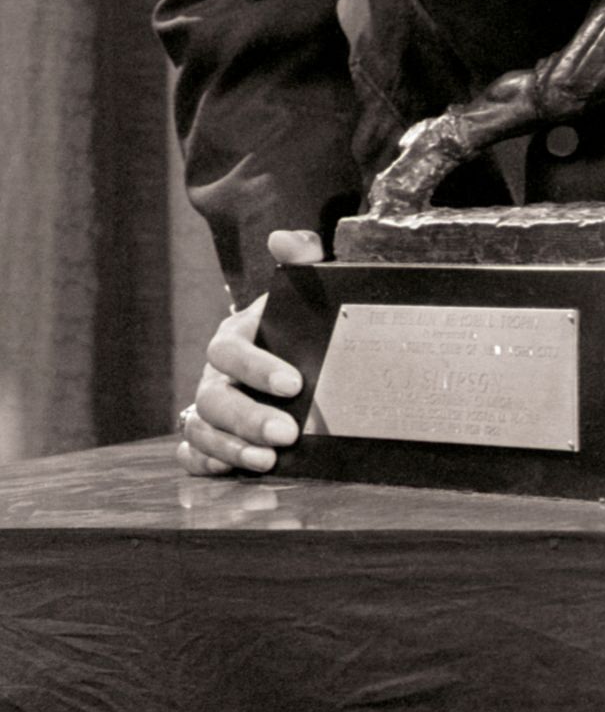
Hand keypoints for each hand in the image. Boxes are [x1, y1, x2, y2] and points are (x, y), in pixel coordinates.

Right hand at [177, 229, 322, 477]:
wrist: (294, 351)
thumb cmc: (298, 321)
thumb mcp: (306, 287)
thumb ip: (303, 258)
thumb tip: (285, 239)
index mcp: (234, 334)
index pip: (230, 349)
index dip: (256, 367)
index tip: (294, 384)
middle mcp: (214, 372)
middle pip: (213, 398)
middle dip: (248, 418)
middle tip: (286, 434)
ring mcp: (207, 405)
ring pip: (201, 428)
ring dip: (231, 448)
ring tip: (269, 461)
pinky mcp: (208, 435)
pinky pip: (191, 452)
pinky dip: (204, 463)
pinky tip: (230, 472)